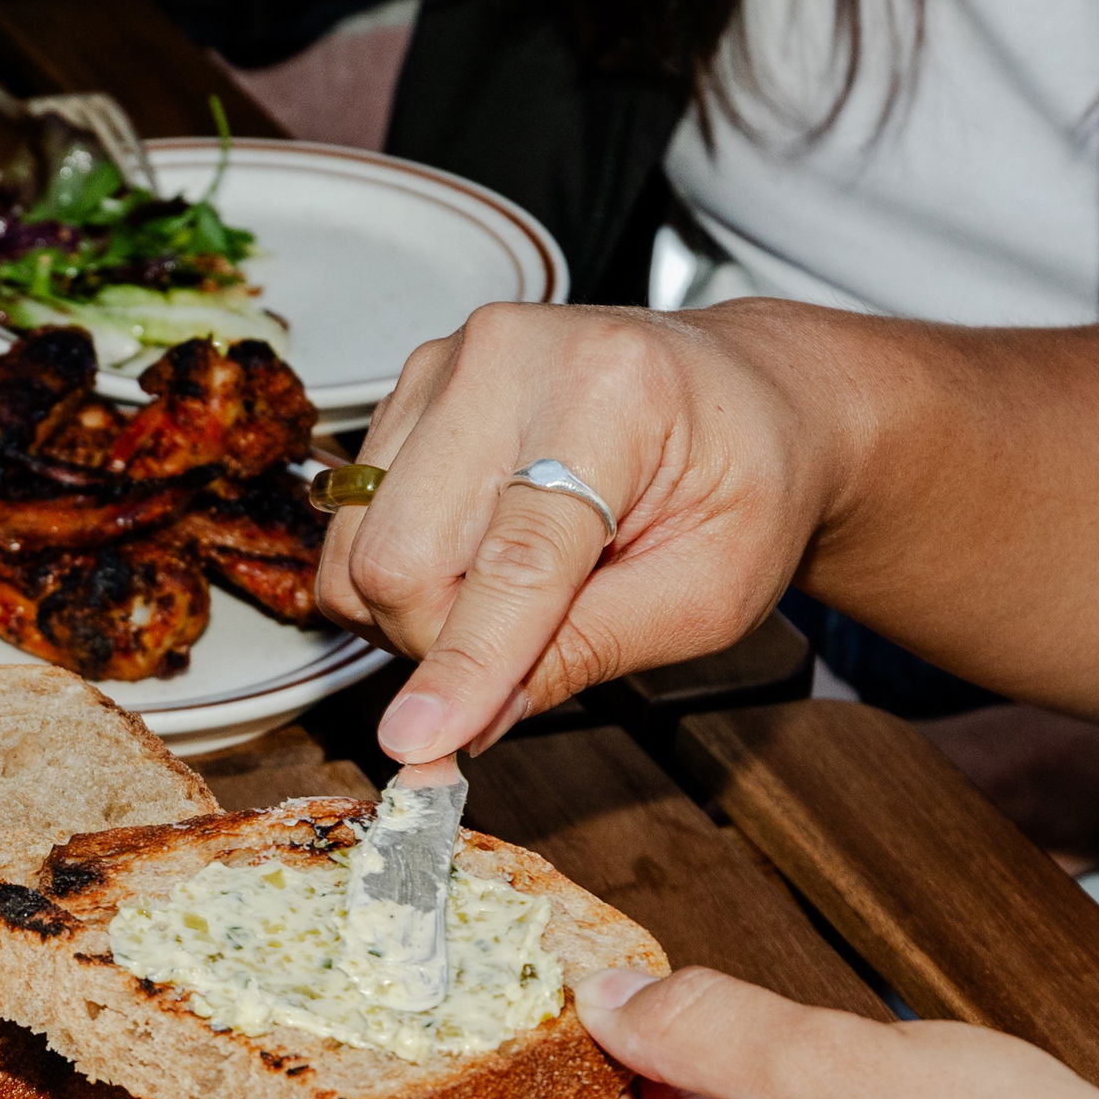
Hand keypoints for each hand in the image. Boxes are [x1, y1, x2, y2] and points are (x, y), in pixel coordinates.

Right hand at [320, 302, 850, 764]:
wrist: (743, 394)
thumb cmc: (745, 482)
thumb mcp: (709, 590)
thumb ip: (588, 652)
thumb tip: (469, 723)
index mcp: (611, 390)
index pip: (514, 556)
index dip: (466, 660)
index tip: (422, 740)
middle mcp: (506, 357)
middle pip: (400, 556)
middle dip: (442, 642)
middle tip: (526, 647)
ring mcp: (442, 367)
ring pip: (358, 547)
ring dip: (417, 612)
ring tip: (513, 596)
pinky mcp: (405, 393)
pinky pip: (353, 524)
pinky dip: (403, 572)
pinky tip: (479, 556)